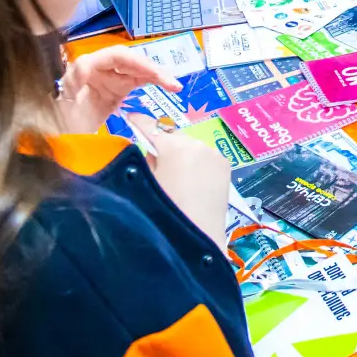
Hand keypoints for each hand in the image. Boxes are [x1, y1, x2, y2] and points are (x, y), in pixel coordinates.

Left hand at [58, 46, 179, 134]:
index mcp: (86, 66)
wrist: (59, 138)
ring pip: (137, 69)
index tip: (154, 75)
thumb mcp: (63, 102)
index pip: (116, 56)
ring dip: (156, 75)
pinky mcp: (118, 88)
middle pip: (130, 60)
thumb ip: (73, 83)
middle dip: (151, 68)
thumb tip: (84, 65)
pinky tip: (170, 86)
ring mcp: (110, 77)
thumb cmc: (58, 121)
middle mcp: (100, 67)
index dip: (136, 62)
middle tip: (170, 82)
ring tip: (174, 85)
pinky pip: (139, 79)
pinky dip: (154, 81)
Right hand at [139, 128, 232, 243]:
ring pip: (191, 146)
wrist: (197, 238)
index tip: (131, 118)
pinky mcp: (225, 167)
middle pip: (173, 137)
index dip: (139, 122)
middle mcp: (197, 144)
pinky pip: (204, 157)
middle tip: (153, 158)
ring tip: (174, 174)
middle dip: (163, 143)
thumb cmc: (164, 212)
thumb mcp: (146, 184)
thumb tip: (151, 152)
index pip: (152, 127)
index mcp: (175, 147)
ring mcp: (214, 154)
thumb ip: (145, 161)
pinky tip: (191, 181)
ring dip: (181, 154)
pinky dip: (196, 163)